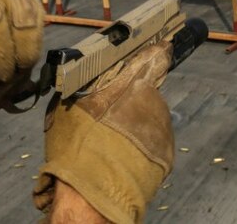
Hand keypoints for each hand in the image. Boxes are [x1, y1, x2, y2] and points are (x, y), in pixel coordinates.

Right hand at [34, 41, 173, 223]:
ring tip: (112, 141)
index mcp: (131, 81)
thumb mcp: (69, 103)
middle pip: (145, 92)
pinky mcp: (167, 152)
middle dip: (131, 100)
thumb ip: (83, 82)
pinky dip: (142, 147)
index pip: (153, 56)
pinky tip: (123, 157)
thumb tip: (79, 72)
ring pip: (149, 118)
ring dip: (136, 124)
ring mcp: (162, 126)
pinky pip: (153, 142)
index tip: (162, 44)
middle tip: (108, 117)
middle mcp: (152, 99)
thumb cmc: (77, 143)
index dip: (155, 52)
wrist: (92, 192)